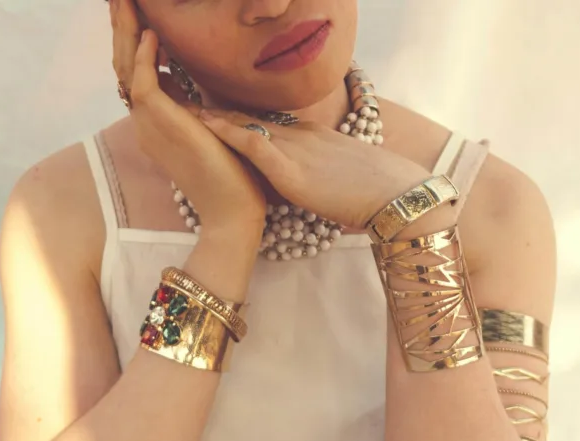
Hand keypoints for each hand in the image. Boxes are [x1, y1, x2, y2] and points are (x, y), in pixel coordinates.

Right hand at [110, 0, 264, 237]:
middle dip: (122, 29)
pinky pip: (145, 84)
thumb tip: (198, 87)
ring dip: (127, 33)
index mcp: (156, 123)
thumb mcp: (211, 132)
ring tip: (126, 2)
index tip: (137, 14)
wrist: (233, 211)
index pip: (136, 73)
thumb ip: (197, 109)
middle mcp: (146, 122)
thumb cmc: (231, 176)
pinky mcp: (163, 126)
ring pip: (128, 69)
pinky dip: (146, 58)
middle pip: (125, 66)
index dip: (134, 42)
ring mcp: (150, 125)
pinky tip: (153, 34)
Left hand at [199, 110, 453, 230]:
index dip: (240, 120)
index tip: (215, 116)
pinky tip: (206, 126)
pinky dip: (228, 133)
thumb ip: (320, 174)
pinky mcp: (291, 169)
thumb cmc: (377, 192)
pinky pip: (253, 143)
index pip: (268, 125)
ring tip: (182, 109)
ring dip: (213, 118)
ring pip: (246, 126)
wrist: (398, 196)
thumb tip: (310, 183)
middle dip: (219, 113)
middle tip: (188, 105)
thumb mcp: (343, 175)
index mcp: (312, 139)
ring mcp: (295, 150)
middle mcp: (300, 137)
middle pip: (251, 120)